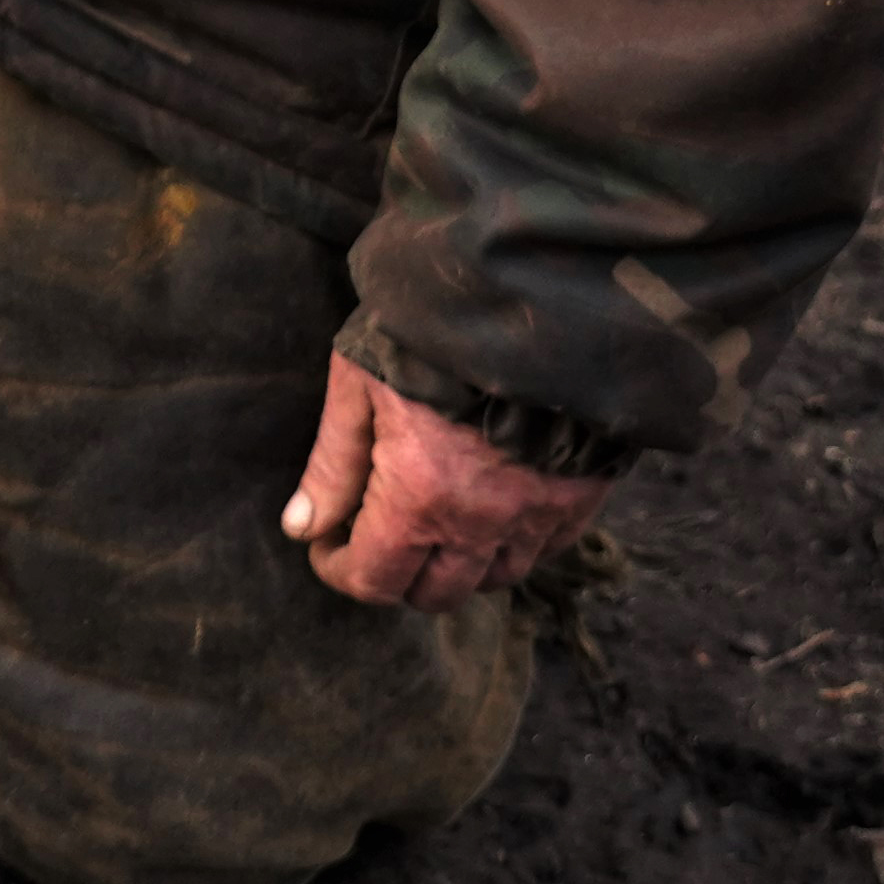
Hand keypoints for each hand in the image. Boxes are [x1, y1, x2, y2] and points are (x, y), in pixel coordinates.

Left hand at [282, 357, 607, 607]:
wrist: (528, 290)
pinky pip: (546, 550)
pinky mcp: (583, 495)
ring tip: (431, 524)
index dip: (340, 570)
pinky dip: (513, 546)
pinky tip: (490, 514)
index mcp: (419, 497)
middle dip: (395, 574)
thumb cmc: (426, 330)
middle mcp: (482, 521)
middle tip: (374, 536)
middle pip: (436, 594)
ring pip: (494, 579)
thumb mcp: (358, 386)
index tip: (325, 546)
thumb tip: (300, 527)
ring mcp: (539, 512)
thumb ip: (332, 466)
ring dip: (456, 565)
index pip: (375, 579)